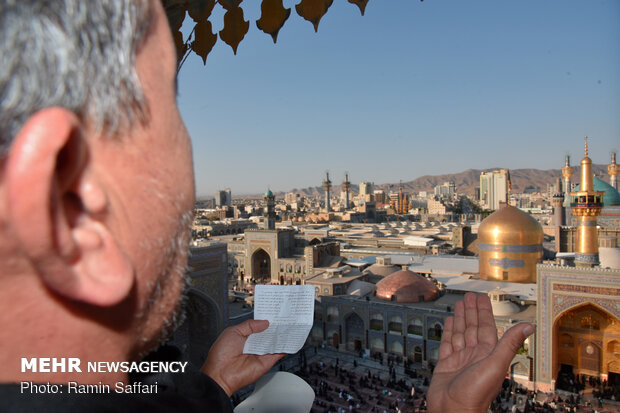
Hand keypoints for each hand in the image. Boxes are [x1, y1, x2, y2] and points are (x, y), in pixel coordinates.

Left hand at [201, 319, 284, 395]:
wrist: (220, 374)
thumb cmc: (221, 355)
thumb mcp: (233, 332)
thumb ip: (249, 325)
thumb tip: (264, 322)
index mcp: (245, 337)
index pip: (258, 327)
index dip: (265, 320)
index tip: (274, 313)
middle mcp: (254, 345)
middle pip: (268, 334)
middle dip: (276, 326)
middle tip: (284, 317)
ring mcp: (261, 353)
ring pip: (275, 342)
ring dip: (282, 335)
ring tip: (289, 325)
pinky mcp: (267, 362)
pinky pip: (279, 353)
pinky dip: (286, 347)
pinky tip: (290, 339)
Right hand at [427, 292, 533, 412]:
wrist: (454, 411)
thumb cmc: (476, 394)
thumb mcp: (496, 364)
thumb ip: (510, 343)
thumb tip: (529, 326)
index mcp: (488, 354)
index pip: (486, 326)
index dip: (484, 311)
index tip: (482, 298)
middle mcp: (475, 355)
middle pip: (472, 327)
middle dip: (471, 311)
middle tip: (470, 296)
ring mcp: (460, 359)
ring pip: (460, 333)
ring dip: (460, 318)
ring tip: (459, 304)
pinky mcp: (446, 365)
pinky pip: (448, 343)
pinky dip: (448, 331)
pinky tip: (449, 322)